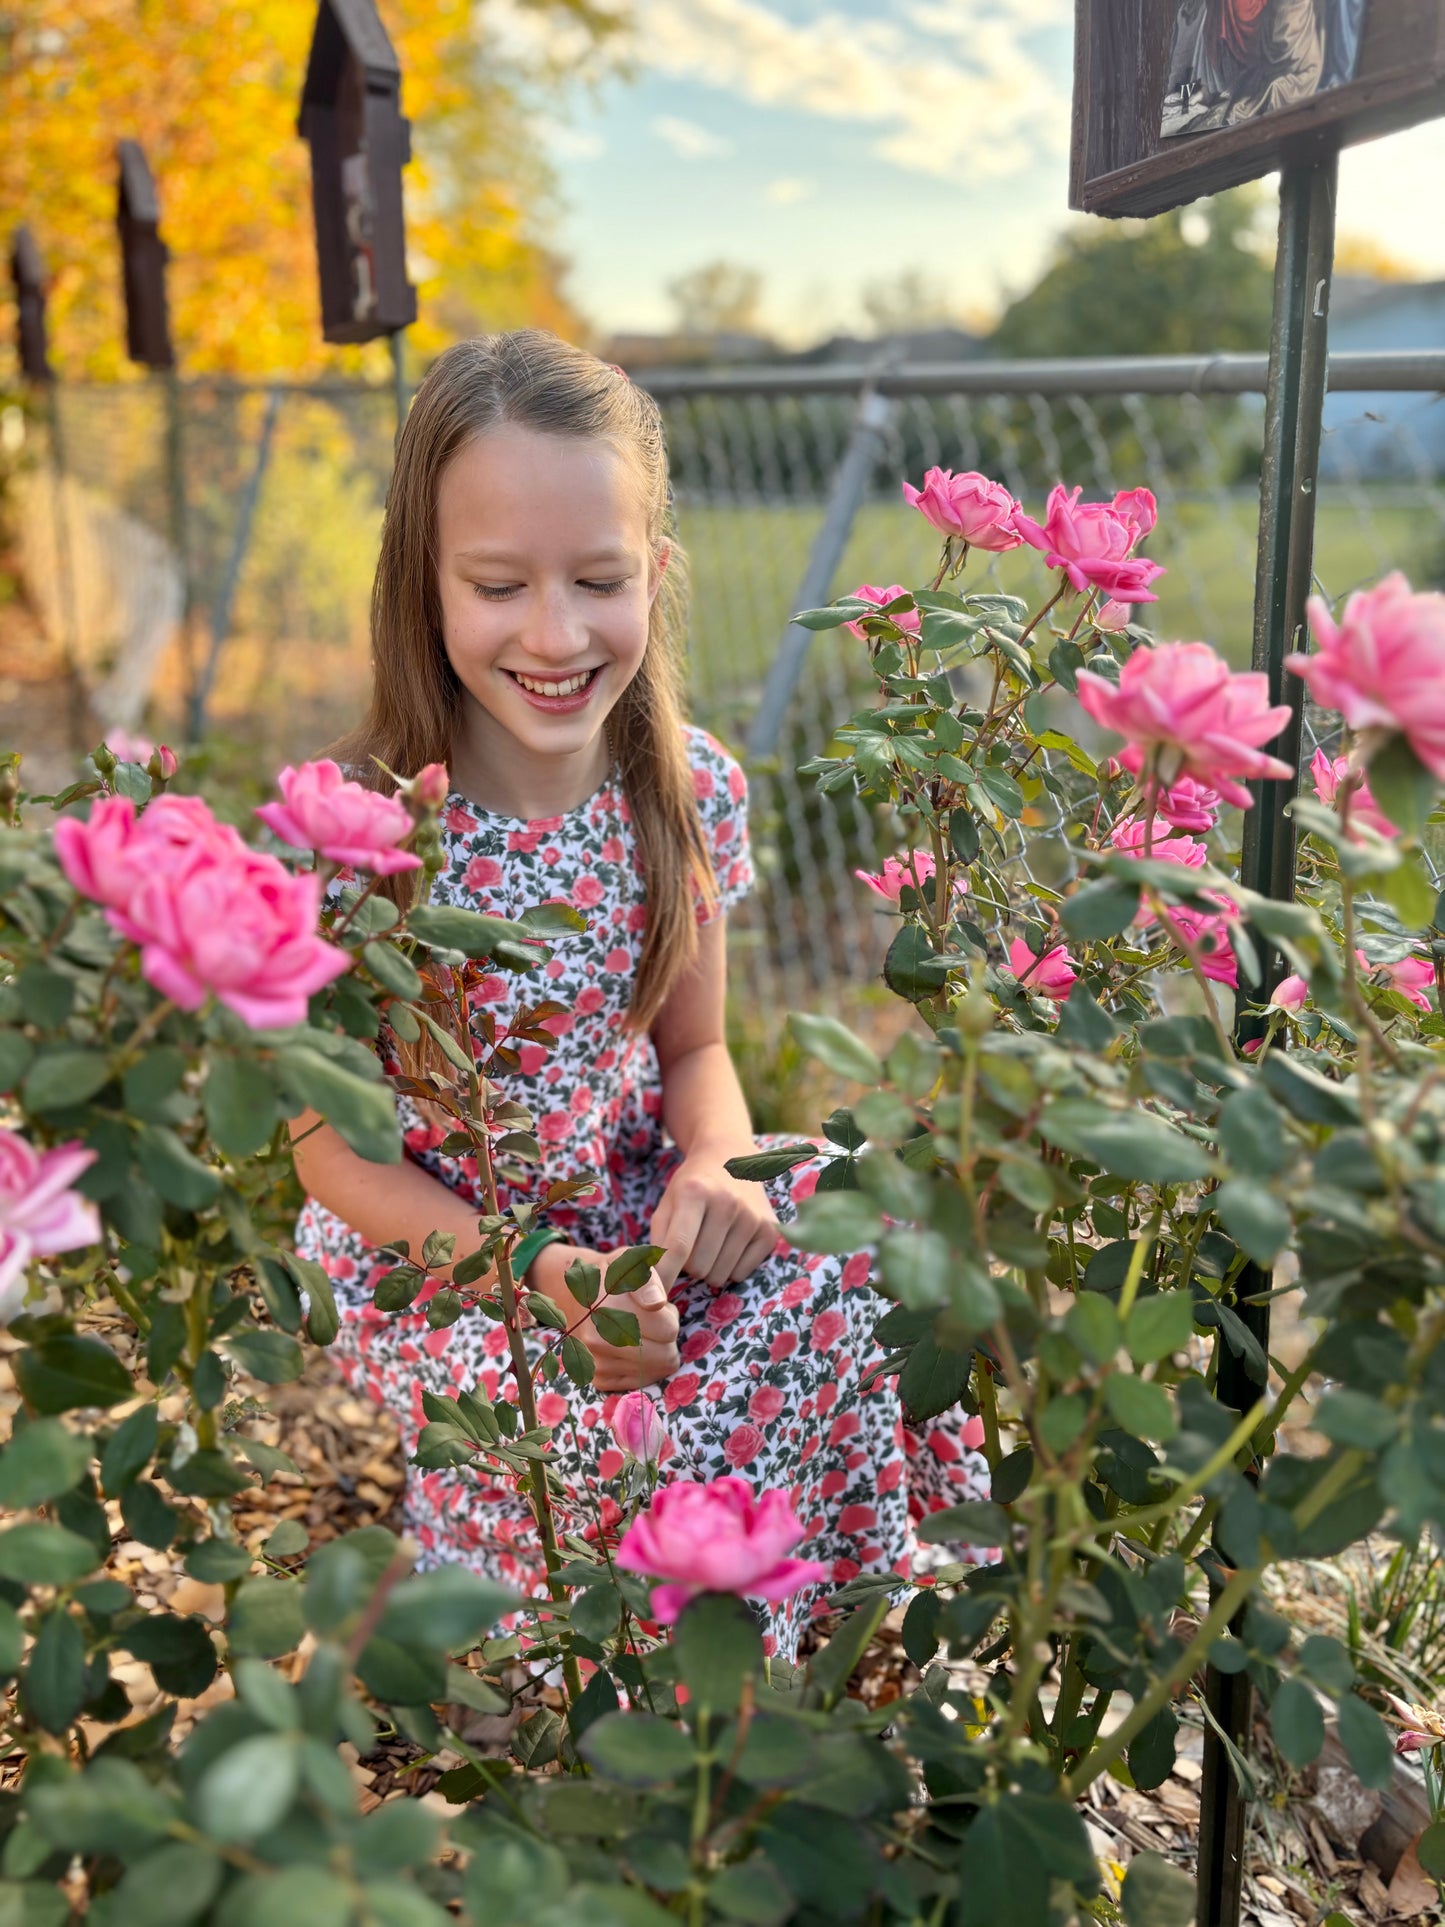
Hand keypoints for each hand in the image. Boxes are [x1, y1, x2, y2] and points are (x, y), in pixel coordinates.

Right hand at [531, 1242, 679, 1392]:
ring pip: (656, 1371)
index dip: (668, 1315)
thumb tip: (655, 1303)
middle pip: (665, 1357)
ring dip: (655, 1351)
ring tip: (639, 1332)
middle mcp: (598, 1340)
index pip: (669, 1329)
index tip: (655, 1306)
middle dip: (666, 1338)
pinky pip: (641, 1381)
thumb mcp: (630, 1265)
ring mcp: (596, 1362)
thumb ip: (648, 1280)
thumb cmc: (611, 1277)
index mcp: (610, 1308)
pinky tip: (631, 1348)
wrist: (571, 1294)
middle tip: (651, 1321)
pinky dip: (643, 1367)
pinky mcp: (597, 1379)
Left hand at [650, 1147, 779, 1289]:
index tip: (654, 1296)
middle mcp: (728, 1203)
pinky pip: (742, 1274)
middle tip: (692, 1244)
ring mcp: (752, 1217)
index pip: (678, 1246)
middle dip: (689, 1265)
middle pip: (699, 1267)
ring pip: (720, 1275)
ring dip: (709, 1268)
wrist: (730, 1158)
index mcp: (695, 1192)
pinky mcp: (770, 1231)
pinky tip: (729, 1244)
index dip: (664, 1276)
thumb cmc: (692, 1186)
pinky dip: (730, 1268)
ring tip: (710, 1242)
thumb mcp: (667, 1203)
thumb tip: (653, 1284)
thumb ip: (657, 1241)